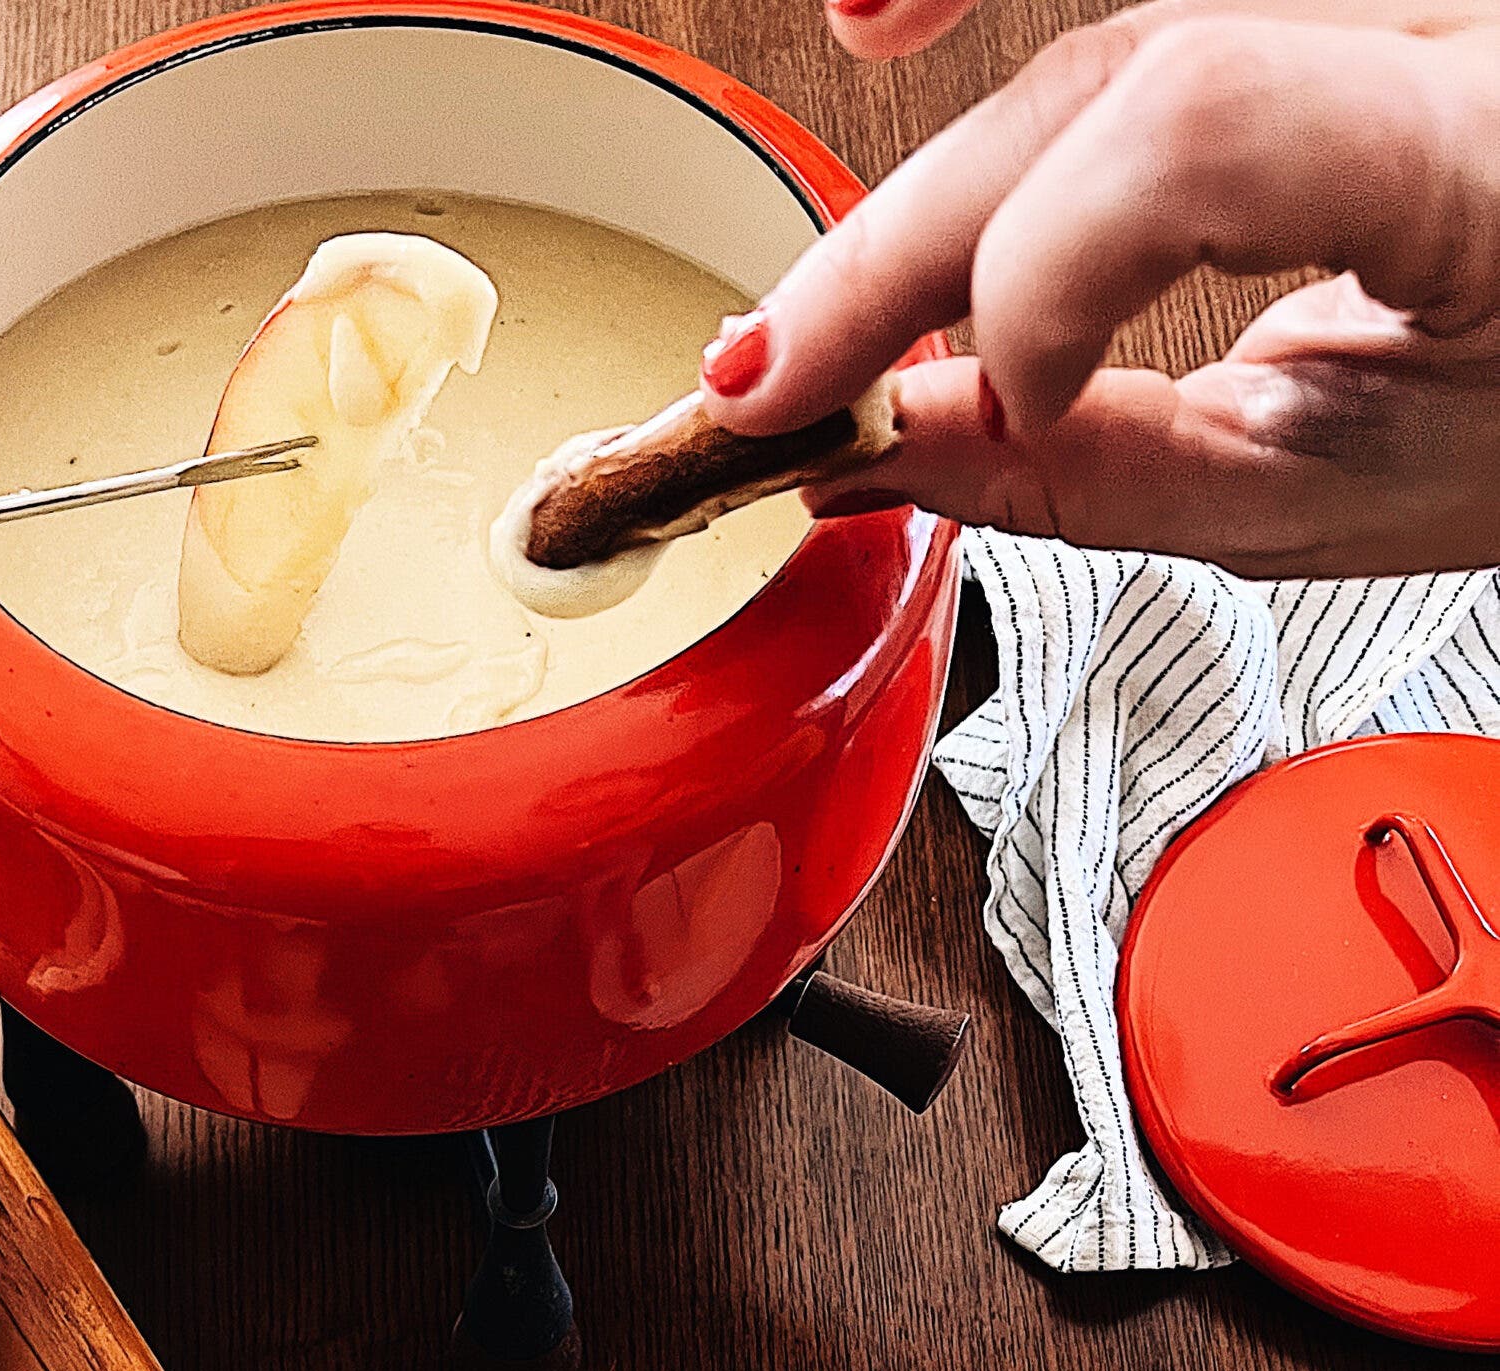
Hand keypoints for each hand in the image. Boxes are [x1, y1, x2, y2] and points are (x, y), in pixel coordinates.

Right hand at [698, 0, 1499, 575]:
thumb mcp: (1335, 491)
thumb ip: (1102, 476)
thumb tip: (887, 458)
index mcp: (1475, 155)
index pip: (1196, 133)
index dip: (1038, 267)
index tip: (984, 406)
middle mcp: (1435, 17)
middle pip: (1104, 67)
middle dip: (900, 235)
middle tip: (773, 378)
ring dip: (934, 62)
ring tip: (832, 176)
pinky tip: (884, 12)